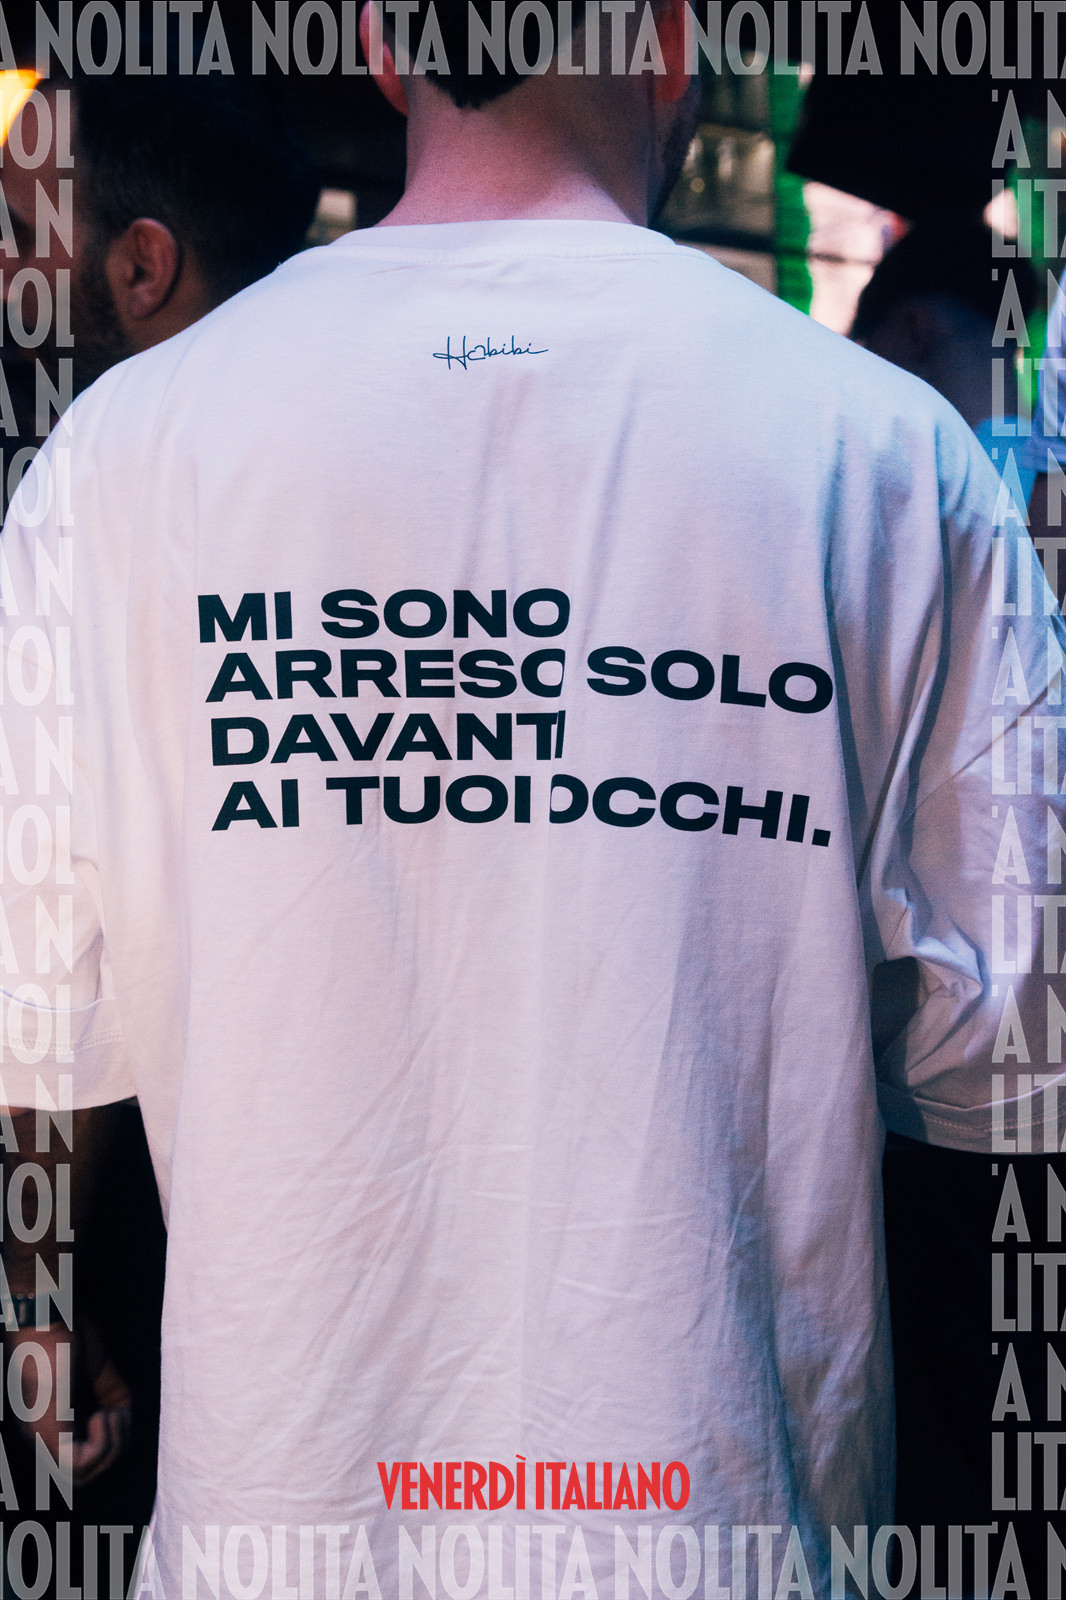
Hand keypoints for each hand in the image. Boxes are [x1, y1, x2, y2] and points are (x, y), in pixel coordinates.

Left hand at [6, 1318, 131, 1485]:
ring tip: (112, 1414)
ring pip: (83, 1476)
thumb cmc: (67, 1334)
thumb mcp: (98, 1369)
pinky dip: (102, 1445)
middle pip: (86, 1475)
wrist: (48, 1317)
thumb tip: (126, 1420)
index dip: (113, 1443)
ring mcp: (42, 1438)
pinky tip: (102, 1415)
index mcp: (51, 1425)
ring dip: (112, 1447)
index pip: (84, 1461)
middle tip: (120, 1416)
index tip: (121, 1413)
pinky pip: (78, 1465)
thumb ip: (111, 1395)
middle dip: (116, 1449)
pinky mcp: (46, 1433)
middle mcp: (41, 1438)